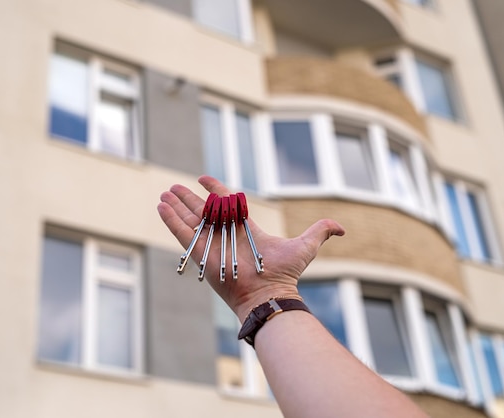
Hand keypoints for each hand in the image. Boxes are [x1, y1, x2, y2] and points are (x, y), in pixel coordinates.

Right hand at [157, 176, 344, 320]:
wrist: (267, 293)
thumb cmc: (285, 272)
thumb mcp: (306, 246)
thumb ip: (321, 231)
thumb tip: (342, 228)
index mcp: (244, 227)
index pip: (225, 203)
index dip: (215, 189)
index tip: (205, 177)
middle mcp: (225, 234)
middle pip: (202, 209)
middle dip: (188, 197)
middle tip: (175, 185)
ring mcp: (210, 242)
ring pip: (189, 218)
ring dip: (176, 205)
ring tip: (164, 193)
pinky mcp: (199, 252)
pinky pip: (181, 233)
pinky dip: (170, 219)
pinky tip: (161, 206)